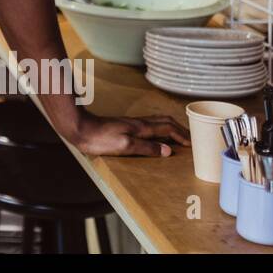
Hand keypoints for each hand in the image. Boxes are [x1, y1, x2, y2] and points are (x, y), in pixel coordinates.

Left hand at [68, 112, 190, 156]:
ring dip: (171, 127)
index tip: (193, 143)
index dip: (182, 135)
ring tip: (178, 135)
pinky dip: (159, 129)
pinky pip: (149, 125)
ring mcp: (131, 123)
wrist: (79, 128)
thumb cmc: (99, 139)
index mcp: (141, 128)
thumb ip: (146, 148)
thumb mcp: (124, 146)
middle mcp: (138, 123)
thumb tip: (168, 151)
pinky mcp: (123, 126)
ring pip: (157, 121)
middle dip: (180, 128)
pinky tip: (155, 135)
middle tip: (191, 138)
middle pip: (165, 122)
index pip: (168, 129)